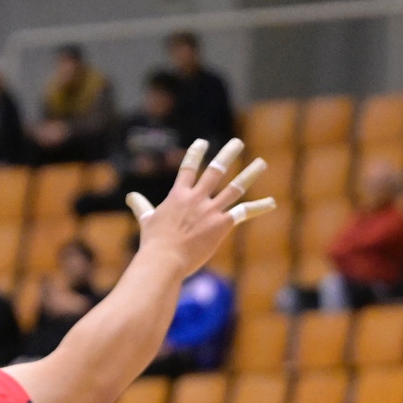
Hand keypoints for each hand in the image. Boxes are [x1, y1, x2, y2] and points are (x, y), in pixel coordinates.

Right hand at [126, 138, 274, 276]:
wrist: (164, 259)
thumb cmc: (153, 243)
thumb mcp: (147, 220)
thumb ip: (141, 206)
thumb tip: (131, 196)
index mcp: (178, 195)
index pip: (188, 168)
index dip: (195, 153)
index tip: (202, 142)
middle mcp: (196, 198)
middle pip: (215, 170)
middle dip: (227, 154)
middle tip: (237, 143)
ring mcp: (211, 210)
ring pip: (235, 187)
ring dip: (249, 174)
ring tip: (260, 163)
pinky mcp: (222, 224)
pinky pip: (244, 212)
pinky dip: (259, 207)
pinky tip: (272, 202)